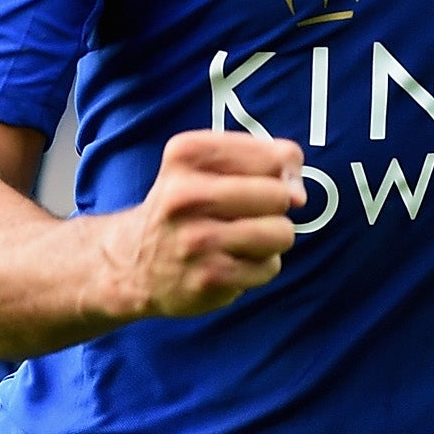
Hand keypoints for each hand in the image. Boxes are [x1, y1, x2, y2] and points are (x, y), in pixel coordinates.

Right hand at [107, 130, 305, 320]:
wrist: (134, 262)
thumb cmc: (185, 207)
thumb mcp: (207, 164)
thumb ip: (263, 160)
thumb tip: (299, 192)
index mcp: (185, 155)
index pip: (275, 155)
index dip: (284, 169)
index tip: (267, 179)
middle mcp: (185, 195)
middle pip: (280, 195)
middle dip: (275, 207)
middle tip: (245, 214)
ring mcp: (197, 240)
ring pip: (281, 233)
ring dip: (271, 239)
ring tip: (241, 239)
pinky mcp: (209, 278)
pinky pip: (270, 267)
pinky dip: (260, 266)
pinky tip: (230, 262)